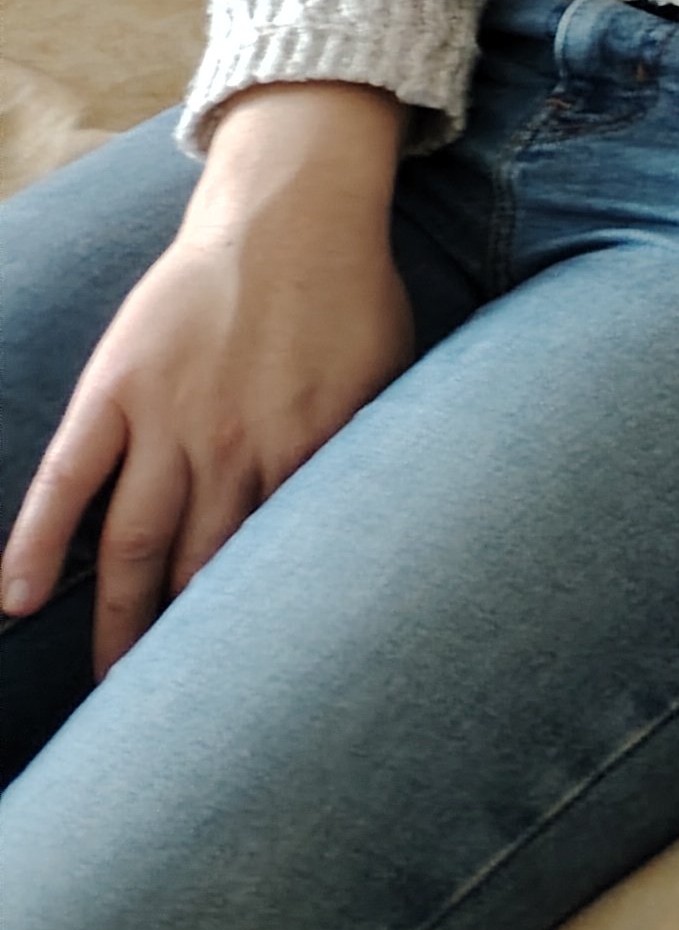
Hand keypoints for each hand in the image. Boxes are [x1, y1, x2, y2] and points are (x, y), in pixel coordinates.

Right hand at [2, 82, 412, 673]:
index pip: (281, 565)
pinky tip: (14, 600)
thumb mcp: (391, 378)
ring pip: (133, 542)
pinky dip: (35, 539)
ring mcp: (169, 418)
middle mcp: (236, 445)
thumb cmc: (352, 297)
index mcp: (312, 447)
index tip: (259, 696)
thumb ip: (371, 453)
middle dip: (189, 651)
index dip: (265, 632)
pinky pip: (67, 476)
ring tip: (109, 689)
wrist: (294, 209)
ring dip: (118, 619)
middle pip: (203, 570)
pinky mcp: (116, 388)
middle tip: (174, 720)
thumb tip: (377, 529)